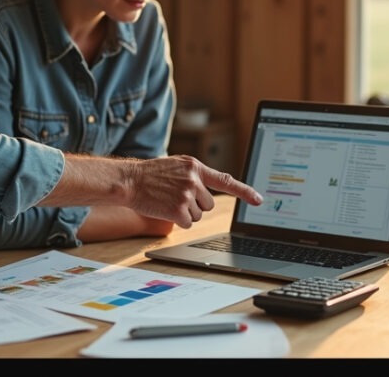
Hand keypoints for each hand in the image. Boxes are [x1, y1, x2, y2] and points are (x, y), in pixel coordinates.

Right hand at [127, 155, 261, 227]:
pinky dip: (178, 220)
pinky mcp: (179, 209)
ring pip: (198, 214)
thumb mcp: (176, 165)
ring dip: (186, 212)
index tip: (259, 199)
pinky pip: (188, 223)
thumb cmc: (151, 175)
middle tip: (176, 196)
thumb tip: (208, 188)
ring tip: (168, 200)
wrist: (129, 180)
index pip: (225, 180)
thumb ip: (194, 174)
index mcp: (195, 167)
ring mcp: (187, 194)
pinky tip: (165, 209)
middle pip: (208, 203)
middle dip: (196, 204)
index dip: (244, 191)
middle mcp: (194, 179)